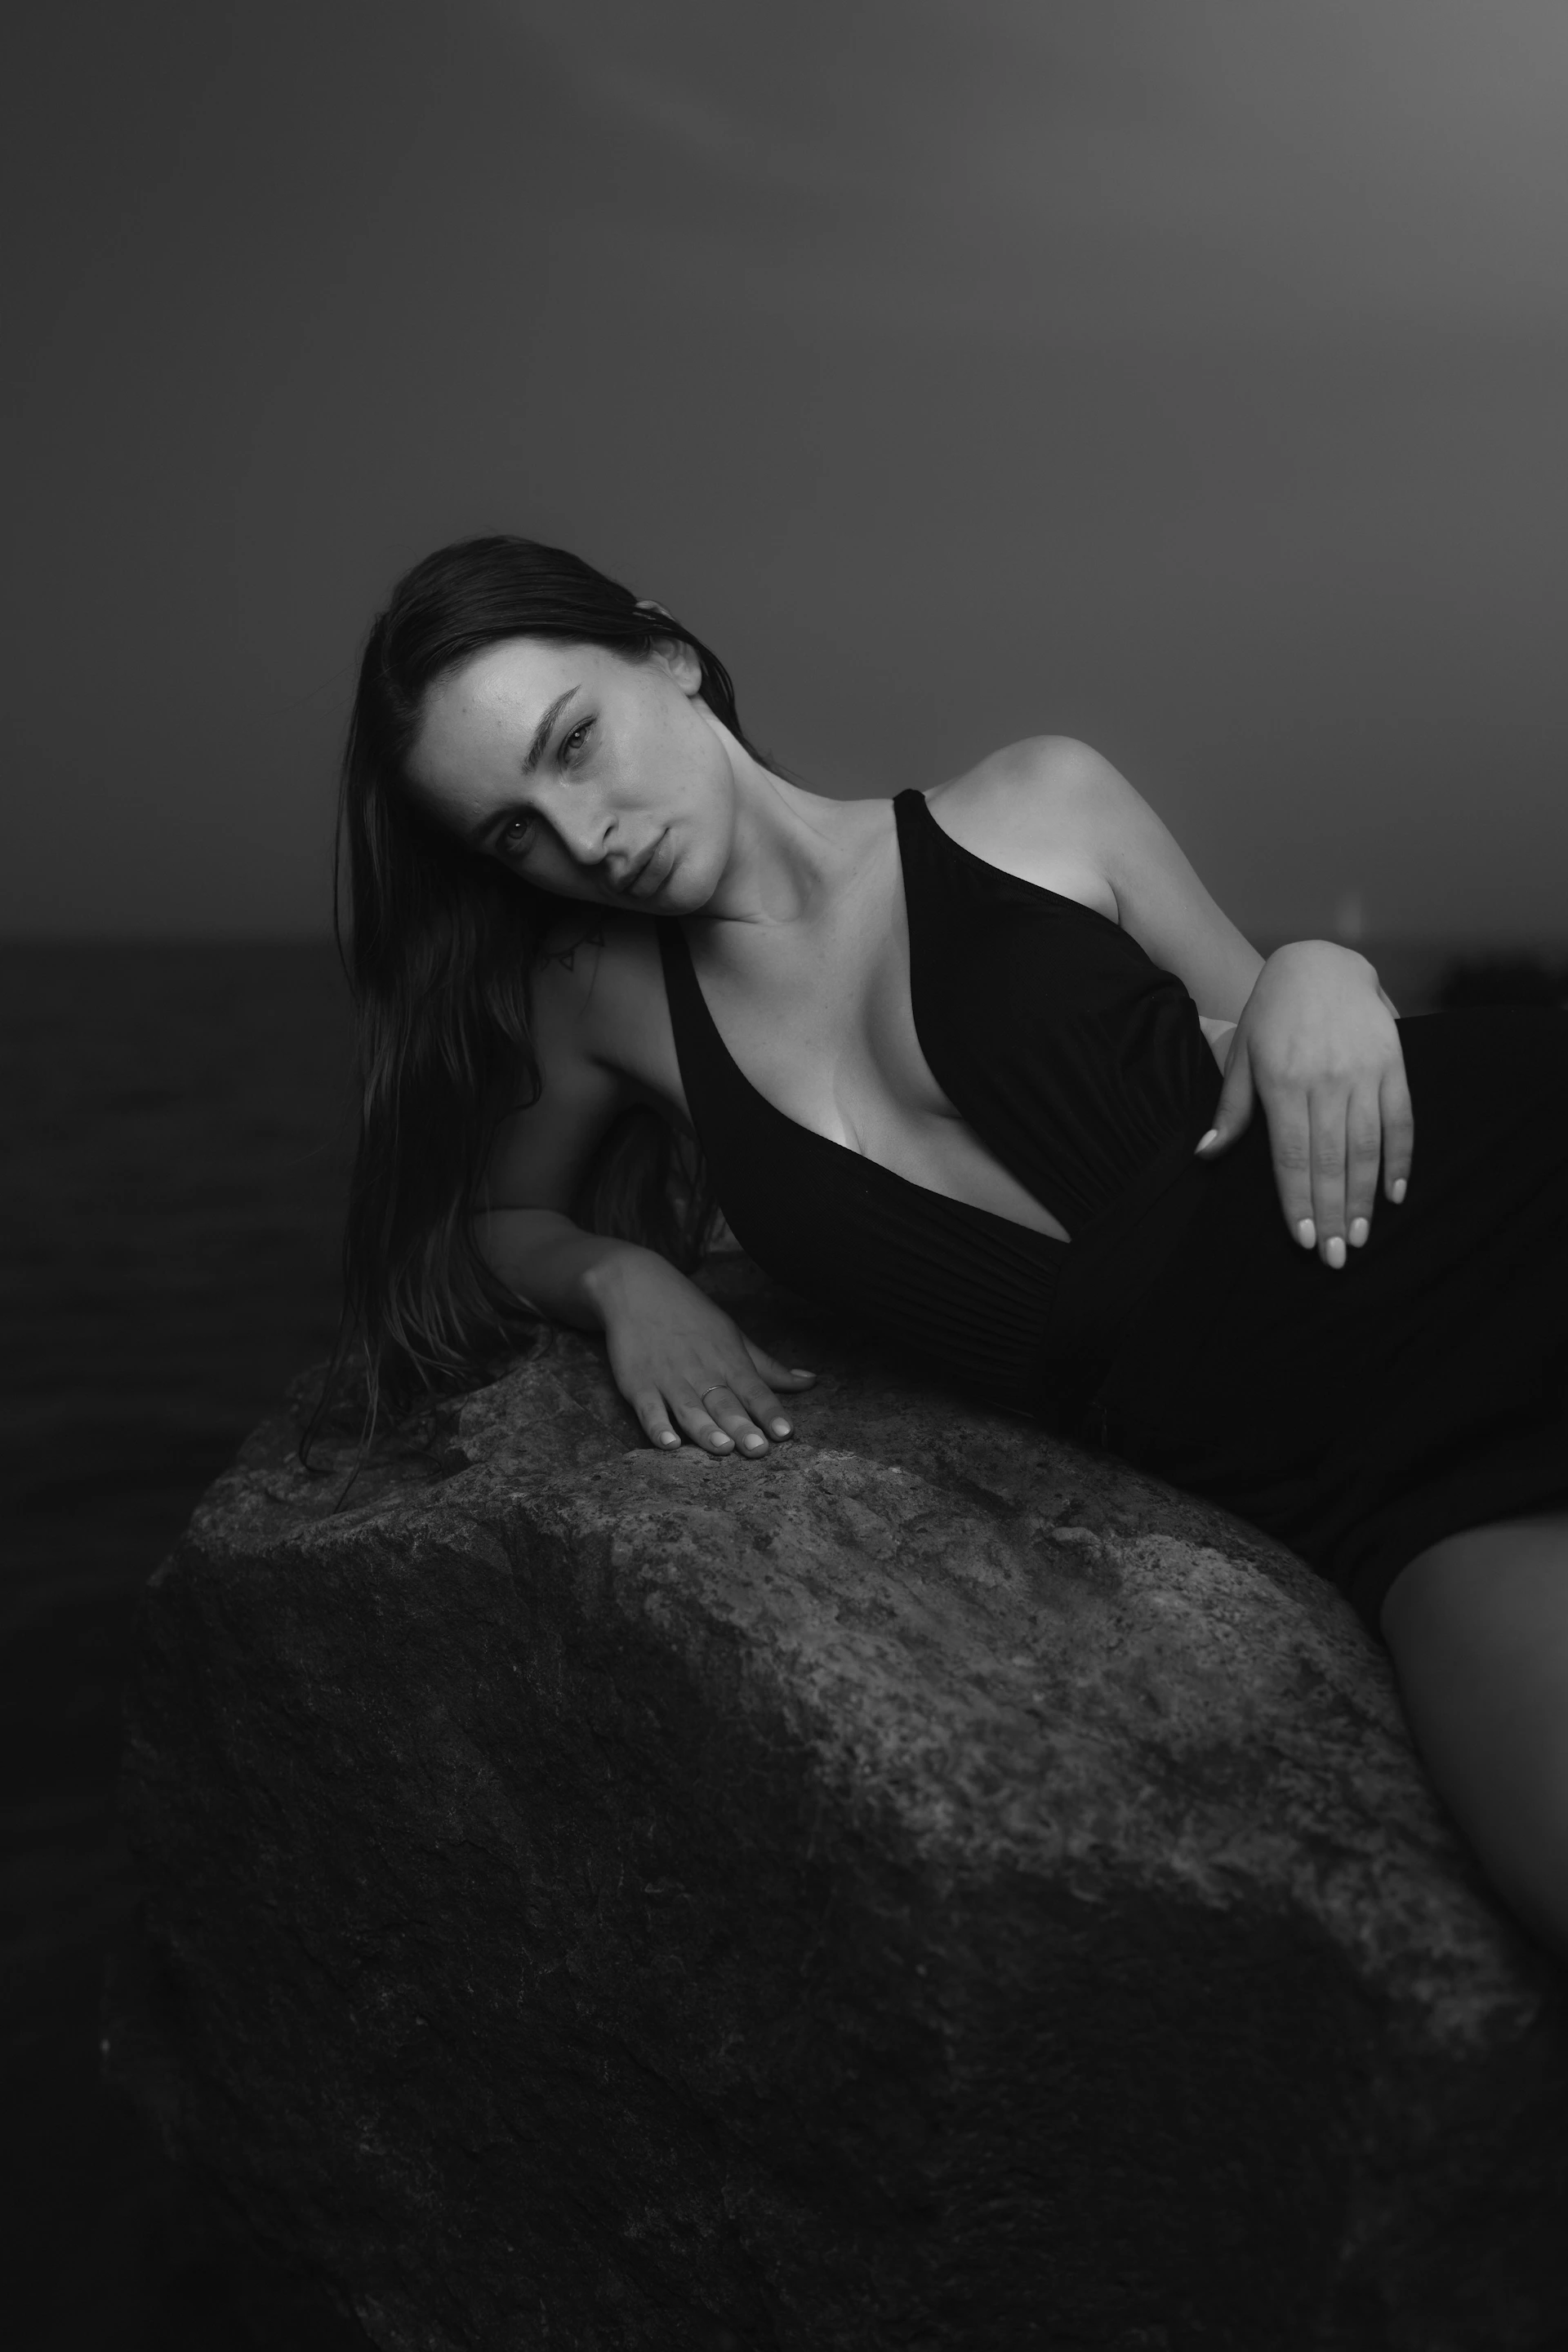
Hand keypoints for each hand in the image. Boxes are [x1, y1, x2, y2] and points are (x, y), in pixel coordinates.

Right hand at [589, 1248, 815, 1453]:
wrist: (637, 1287)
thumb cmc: (692, 1315)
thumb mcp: (734, 1336)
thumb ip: (768, 1367)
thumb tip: (811, 1381)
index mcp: (728, 1360)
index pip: (755, 1389)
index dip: (771, 1411)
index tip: (786, 1433)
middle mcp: (701, 1371)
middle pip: (724, 1403)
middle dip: (741, 1426)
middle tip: (758, 1449)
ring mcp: (668, 1378)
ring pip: (689, 1408)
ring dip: (705, 1429)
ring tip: (722, 1448)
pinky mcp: (637, 1384)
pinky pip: (649, 1409)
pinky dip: (658, 1426)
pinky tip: (668, 1443)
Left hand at [1194, 942, 1412, 1267]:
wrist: (1320, 961)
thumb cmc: (1272, 1013)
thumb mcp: (1243, 1054)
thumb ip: (1231, 1108)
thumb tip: (1206, 1154)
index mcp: (1282, 1081)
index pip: (1291, 1156)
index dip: (1298, 1201)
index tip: (1304, 1241)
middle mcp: (1325, 1079)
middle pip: (1330, 1160)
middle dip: (1332, 1213)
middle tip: (1336, 1259)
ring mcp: (1363, 1071)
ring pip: (1367, 1147)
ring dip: (1364, 1197)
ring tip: (1360, 1237)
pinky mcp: (1393, 1062)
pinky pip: (1401, 1119)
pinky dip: (1399, 1159)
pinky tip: (1394, 1194)